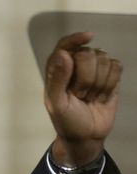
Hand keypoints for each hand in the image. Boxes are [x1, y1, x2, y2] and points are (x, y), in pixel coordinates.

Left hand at [44, 31, 121, 165]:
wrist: (86, 136)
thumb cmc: (66, 121)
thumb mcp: (57, 104)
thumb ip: (58, 79)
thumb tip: (62, 54)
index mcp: (57, 70)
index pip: (65, 45)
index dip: (75, 38)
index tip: (89, 37)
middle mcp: (75, 65)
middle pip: (88, 53)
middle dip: (86, 77)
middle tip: (80, 95)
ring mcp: (94, 70)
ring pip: (104, 59)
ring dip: (99, 83)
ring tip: (89, 97)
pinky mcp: (110, 76)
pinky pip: (117, 67)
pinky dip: (111, 83)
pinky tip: (102, 96)